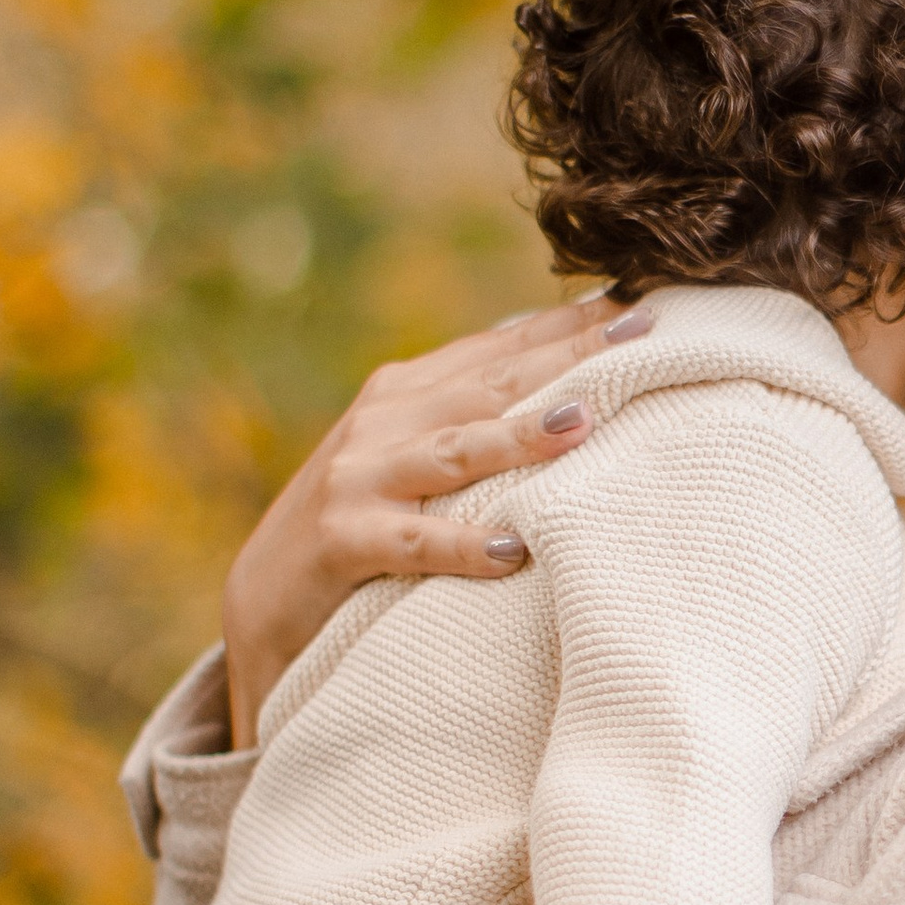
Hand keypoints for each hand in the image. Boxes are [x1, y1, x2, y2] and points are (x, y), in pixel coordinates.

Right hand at [219, 294, 649, 742]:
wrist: (264, 603)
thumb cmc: (362, 526)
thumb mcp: (411, 459)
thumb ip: (473, 420)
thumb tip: (576, 392)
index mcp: (405, 392)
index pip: (500, 348)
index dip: (567, 324)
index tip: (639, 302)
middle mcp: (382, 422)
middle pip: (490, 384)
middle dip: (566, 356)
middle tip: (638, 333)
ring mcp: (358, 479)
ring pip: (455, 451)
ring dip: (518, 436)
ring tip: (582, 423)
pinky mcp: (342, 542)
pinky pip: (414, 543)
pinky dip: (463, 544)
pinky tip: (512, 549)